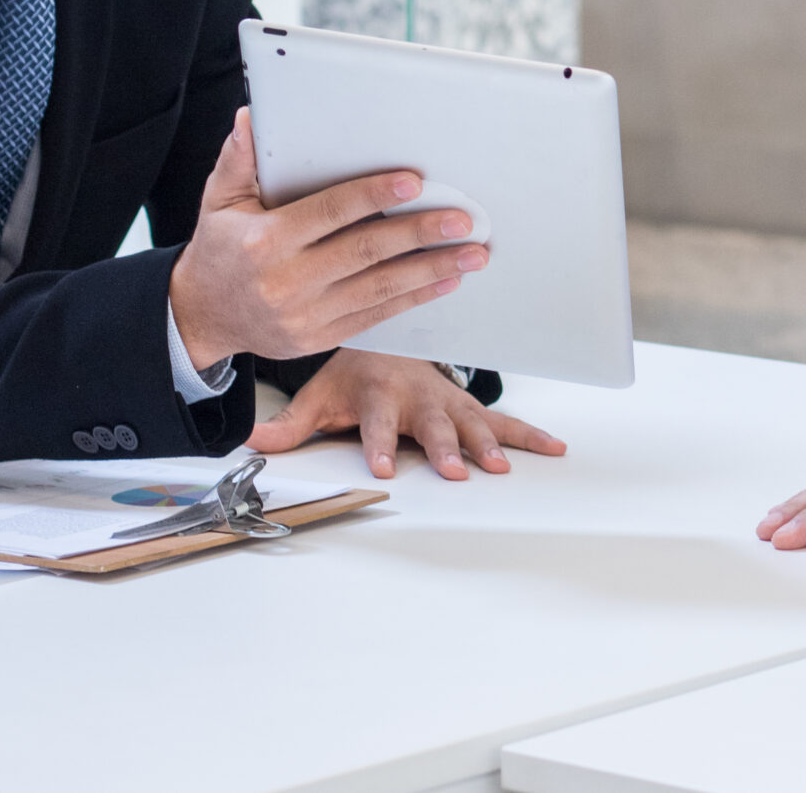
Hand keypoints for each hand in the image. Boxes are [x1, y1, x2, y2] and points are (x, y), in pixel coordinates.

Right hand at [169, 108, 489, 366]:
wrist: (201, 316)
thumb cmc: (220, 247)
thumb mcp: (219, 200)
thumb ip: (239, 160)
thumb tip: (252, 117)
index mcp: (265, 241)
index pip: (330, 212)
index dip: (374, 195)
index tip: (415, 180)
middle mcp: (287, 281)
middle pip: (366, 252)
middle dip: (420, 234)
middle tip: (464, 220)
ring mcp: (305, 315)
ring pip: (380, 288)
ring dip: (431, 270)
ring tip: (472, 254)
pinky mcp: (319, 338)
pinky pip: (376, 315)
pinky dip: (414, 298)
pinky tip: (445, 281)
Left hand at [247, 349, 566, 480]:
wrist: (389, 335)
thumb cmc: (355, 371)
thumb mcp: (319, 394)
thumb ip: (291, 424)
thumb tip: (252, 443)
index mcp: (378, 393)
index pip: (376, 421)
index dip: (380, 443)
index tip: (386, 468)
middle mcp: (416, 396)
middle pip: (431, 425)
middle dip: (443, 448)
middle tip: (455, 471)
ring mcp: (446, 400)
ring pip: (469, 422)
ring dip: (487, 442)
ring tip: (500, 466)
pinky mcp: (468, 404)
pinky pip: (502, 419)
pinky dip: (528, 433)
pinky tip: (553, 448)